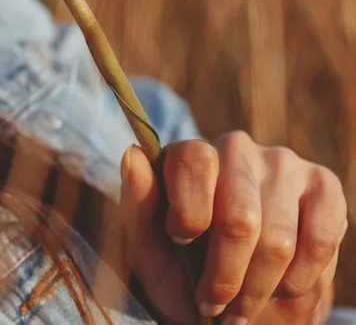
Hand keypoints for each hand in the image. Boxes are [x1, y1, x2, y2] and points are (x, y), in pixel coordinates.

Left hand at [120, 133, 347, 323]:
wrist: (227, 299)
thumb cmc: (178, 268)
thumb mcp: (147, 245)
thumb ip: (138, 204)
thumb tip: (132, 153)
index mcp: (190, 153)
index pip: (195, 160)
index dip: (189, 211)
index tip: (180, 242)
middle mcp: (238, 148)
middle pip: (240, 215)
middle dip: (225, 274)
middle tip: (212, 304)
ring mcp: (285, 165)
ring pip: (279, 239)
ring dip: (258, 288)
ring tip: (241, 309)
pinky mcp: (324, 189)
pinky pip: (320, 241)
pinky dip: (297, 280)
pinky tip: (280, 289)